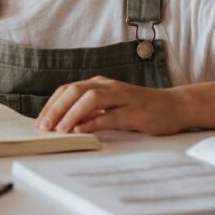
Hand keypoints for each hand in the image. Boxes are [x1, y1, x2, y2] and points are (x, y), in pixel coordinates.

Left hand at [36, 76, 184, 135]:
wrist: (174, 107)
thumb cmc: (140, 109)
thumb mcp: (111, 108)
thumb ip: (91, 112)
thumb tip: (64, 123)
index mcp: (100, 84)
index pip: (68, 89)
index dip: (52, 104)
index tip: (40, 121)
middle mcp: (108, 86)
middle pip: (75, 91)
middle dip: (56, 108)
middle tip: (43, 126)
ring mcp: (122, 97)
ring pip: (90, 99)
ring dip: (71, 113)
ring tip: (59, 129)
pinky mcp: (135, 111)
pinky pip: (110, 115)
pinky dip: (93, 122)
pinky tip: (82, 130)